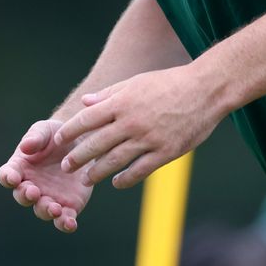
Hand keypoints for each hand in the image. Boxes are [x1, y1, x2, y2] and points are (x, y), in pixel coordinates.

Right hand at [0, 120, 90, 232]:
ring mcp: (49, 198)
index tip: (12, 177)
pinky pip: (64, 219)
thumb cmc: (56, 135)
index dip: (7, 178)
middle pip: (22, 196)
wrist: (82, 143)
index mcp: (20, 168)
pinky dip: (65, 224)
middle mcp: (31, 186)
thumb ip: (35, 138)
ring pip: (42, 210)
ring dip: (45, 211)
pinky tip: (70, 223)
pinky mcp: (68, 206)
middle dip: (26, 196)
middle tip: (33, 192)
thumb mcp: (45, 131)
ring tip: (54, 208)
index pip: (6, 175)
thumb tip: (25, 147)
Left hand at [56, 66, 224, 189]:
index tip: (59, 141)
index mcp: (123, 102)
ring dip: (97, 172)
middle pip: (96, 144)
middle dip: (77, 157)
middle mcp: (132, 122)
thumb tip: (85, 102)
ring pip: (115, 161)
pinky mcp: (166, 152)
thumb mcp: (137, 82)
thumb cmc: (170, 82)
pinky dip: (125, 179)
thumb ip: (110, 94)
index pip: (87, 120)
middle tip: (66, 166)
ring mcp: (149, 139)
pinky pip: (139, 170)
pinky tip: (116, 183)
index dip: (70, 132)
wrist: (206, 89)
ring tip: (87, 179)